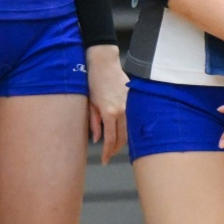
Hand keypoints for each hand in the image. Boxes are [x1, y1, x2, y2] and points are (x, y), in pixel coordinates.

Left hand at [86, 45, 127, 162]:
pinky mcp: (133, 100)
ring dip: (123, 140)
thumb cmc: (93, 81)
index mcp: (109, 112)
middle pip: (122, 138)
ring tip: (114, 146)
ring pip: (130, 130)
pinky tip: (123, 131)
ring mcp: (130, 105)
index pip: (110, 139)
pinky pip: (133, 119)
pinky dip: (128, 128)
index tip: (104, 160)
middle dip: (115, 149)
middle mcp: (122, 111)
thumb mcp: (90, 103)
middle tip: (109, 155)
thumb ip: (94, 123)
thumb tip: (97, 139)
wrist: (104, 62)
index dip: (107, 153)